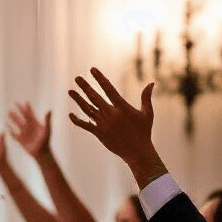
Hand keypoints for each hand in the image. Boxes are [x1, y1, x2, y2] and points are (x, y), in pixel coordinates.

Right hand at [7, 103, 51, 157]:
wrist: (41, 153)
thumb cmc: (45, 141)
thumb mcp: (47, 130)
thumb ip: (47, 120)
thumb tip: (49, 110)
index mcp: (35, 124)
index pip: (30, 114)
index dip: (28, 108)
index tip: (25, 102)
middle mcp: (29, 127)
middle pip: (22, 117)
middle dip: (19, 110)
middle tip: (15, 103)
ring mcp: (24, 133)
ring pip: (17, 123)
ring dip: (13, 118)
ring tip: (9, 112)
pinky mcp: (21, 139)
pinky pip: (14, 134)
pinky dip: (10, 130)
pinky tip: (7, 126)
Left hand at [68, 68, 167, 187]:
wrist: (138, 152)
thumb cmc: (144, 132)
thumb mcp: (147, 113)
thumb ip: (146, 97)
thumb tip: (151, 83)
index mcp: (122, 107)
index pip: (109, 89)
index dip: (100, 78)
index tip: (92, 70)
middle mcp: (111, 114)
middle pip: (94, 97)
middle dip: (85, 87)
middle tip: (77, 78)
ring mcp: (103, 124)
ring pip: (88, 109)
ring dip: (78, 99)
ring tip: (70, 91)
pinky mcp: (99, 133)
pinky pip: (85, 125)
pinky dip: (77, 120)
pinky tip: (70, 114)